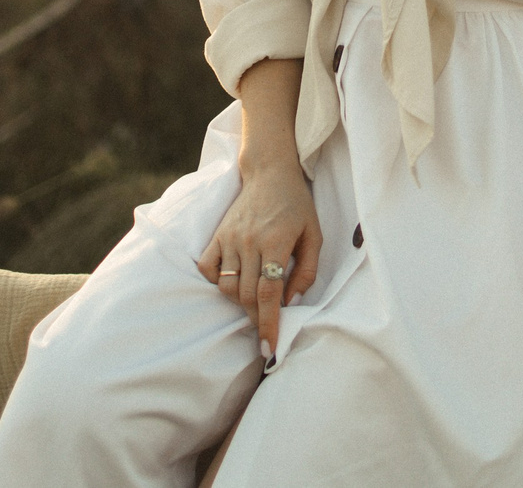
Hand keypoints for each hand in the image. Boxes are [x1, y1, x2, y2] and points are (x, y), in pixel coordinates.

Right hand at [194, 156, 321, 357]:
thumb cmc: (297, 205)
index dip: (269, 324)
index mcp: (277, 242)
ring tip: (255, 302)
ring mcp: (230, 238)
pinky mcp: (217, 235)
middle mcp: (250, 242)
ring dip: (240, 303)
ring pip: (227, 287)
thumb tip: (293, 303)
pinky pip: (208, 268)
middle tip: (267, 330)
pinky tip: (233, 283)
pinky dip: (217, 282)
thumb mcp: (314, 235)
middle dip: (257, 320)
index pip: (270, 293)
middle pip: (248, 295)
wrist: (270, 173)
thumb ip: (308, 271)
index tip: (269, 349)